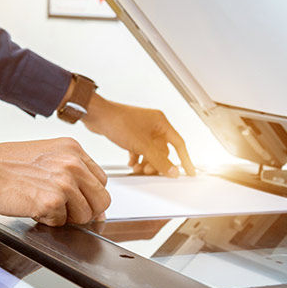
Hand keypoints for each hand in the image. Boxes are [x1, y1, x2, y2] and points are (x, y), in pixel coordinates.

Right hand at [0, 138, 109, 225]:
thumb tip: (93, 202)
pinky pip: (61, 223)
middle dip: (84, 211)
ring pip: (85, 216)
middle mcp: (73, 163)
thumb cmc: (5, 163)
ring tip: (43, 205)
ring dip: (65, 217)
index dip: (90, 195)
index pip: (101, 180)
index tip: (79, 200)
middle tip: (64, 210)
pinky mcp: (52, 201)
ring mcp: (64, 183)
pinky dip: (47, 221)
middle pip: (101, 200)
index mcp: (73, 149)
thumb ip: (72, 172)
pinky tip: (32, 207)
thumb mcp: (46, 155)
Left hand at [81, 93, 195, 176]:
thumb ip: (159, 160)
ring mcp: (142, 129)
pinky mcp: (132, 134)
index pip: (179, 144)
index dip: (185, 159)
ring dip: (146, 162)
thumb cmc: (118, 121)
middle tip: (150, 172)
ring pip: (151, 151)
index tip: (189, 171)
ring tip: (139, 169)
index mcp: (161, 123)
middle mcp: (154, 125)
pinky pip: (140, 149)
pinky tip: (132, 163)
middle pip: (163, 150)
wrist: (97, 115)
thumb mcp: (142, 145)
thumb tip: (173, 171)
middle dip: (157, 163)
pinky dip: (137, 158)